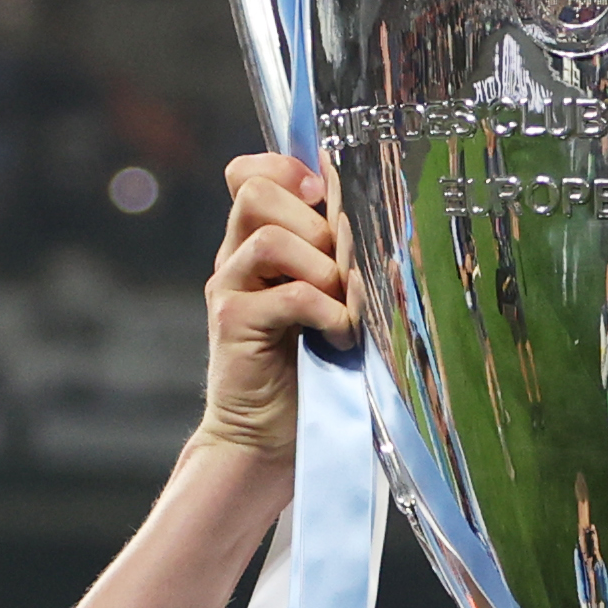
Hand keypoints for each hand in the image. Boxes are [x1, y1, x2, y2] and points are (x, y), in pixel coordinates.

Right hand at [199, 154, 355, 464]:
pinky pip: (287, 294)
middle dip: (312, 221)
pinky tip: (339, 336)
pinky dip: (325, 311)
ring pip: (268, 239)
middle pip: (257, 194)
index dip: (286, 169)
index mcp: (255, 245)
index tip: (324, 196)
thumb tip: (378, 219)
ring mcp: (230, 290)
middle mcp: (236, 260)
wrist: (267, 439)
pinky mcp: (232, 325)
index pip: (249, 175)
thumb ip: (334, 257)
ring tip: (341, 306)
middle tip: (340, 269)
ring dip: (320, 267)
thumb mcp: (326, 300)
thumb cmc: (308, 372)